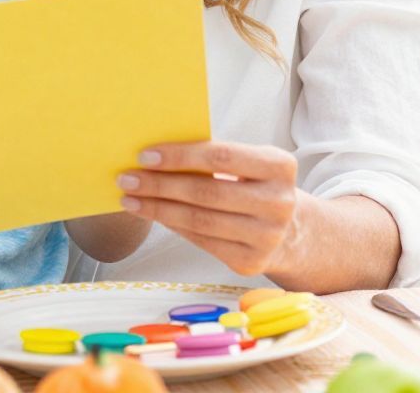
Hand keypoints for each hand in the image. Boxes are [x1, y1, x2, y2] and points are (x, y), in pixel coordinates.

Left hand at [118, 142, 304, 277]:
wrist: (292, 231)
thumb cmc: (258, 186)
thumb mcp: (251, 164)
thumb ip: (215, 158)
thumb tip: (156, 157)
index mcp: (279, 166)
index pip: (221, 156)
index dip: (180, 156)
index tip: (145, 155)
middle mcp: (279, 203)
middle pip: (206, 192)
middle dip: (160, 185)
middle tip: (127, 179)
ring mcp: (267, 237)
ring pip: (199, 221)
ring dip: (159, 209)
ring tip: (131, 199)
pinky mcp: (251, 262)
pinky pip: (202, 241)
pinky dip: (173, 226)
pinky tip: (155, 215)